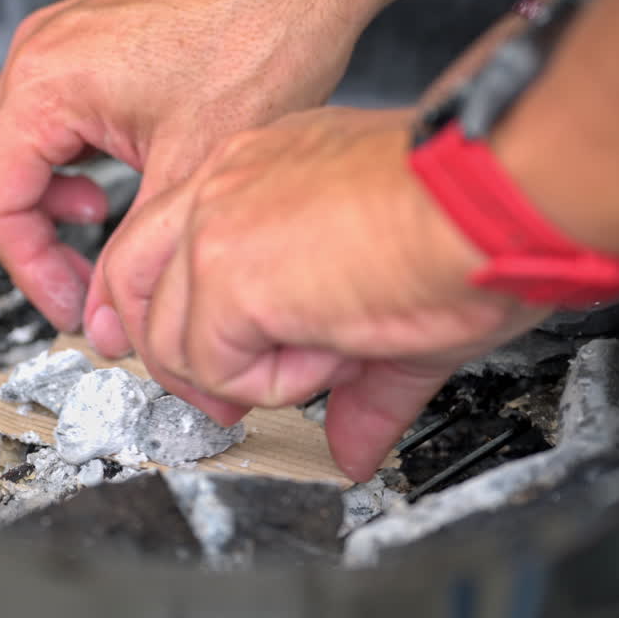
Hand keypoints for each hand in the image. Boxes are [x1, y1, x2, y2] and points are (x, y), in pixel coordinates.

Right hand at [0, 0, 418, 332]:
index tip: (71, 305)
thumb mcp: (190, 169)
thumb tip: (105, 315)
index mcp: (45, 83)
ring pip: (9, 141)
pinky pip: (45, 113)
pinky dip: (65, 159)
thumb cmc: (262, 31)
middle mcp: (40, 55)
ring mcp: (62, 42)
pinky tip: (114, 178)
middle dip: (29, 239)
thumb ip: (133, 253)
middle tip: (78, 285)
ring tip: (100, 224)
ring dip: (43, 197)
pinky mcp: (92, 42)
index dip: (30, 269)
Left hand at [98, 107, 551, 480]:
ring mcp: (214, 229)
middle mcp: (222, 186)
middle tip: (223, 399)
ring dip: (246, 375)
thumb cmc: (464, 218)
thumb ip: (354, 382)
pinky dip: (272, 384)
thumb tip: (352, 444)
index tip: (202, 364)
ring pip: (169, 339)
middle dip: (167, 358)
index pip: (160, 245)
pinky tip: (331, 348)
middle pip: (126, 281)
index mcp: (253, 173)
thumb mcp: (389, 301)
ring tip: (329, 350)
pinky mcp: (226, 275)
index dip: (167, 316)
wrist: (492, 200)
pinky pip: (211, 367)